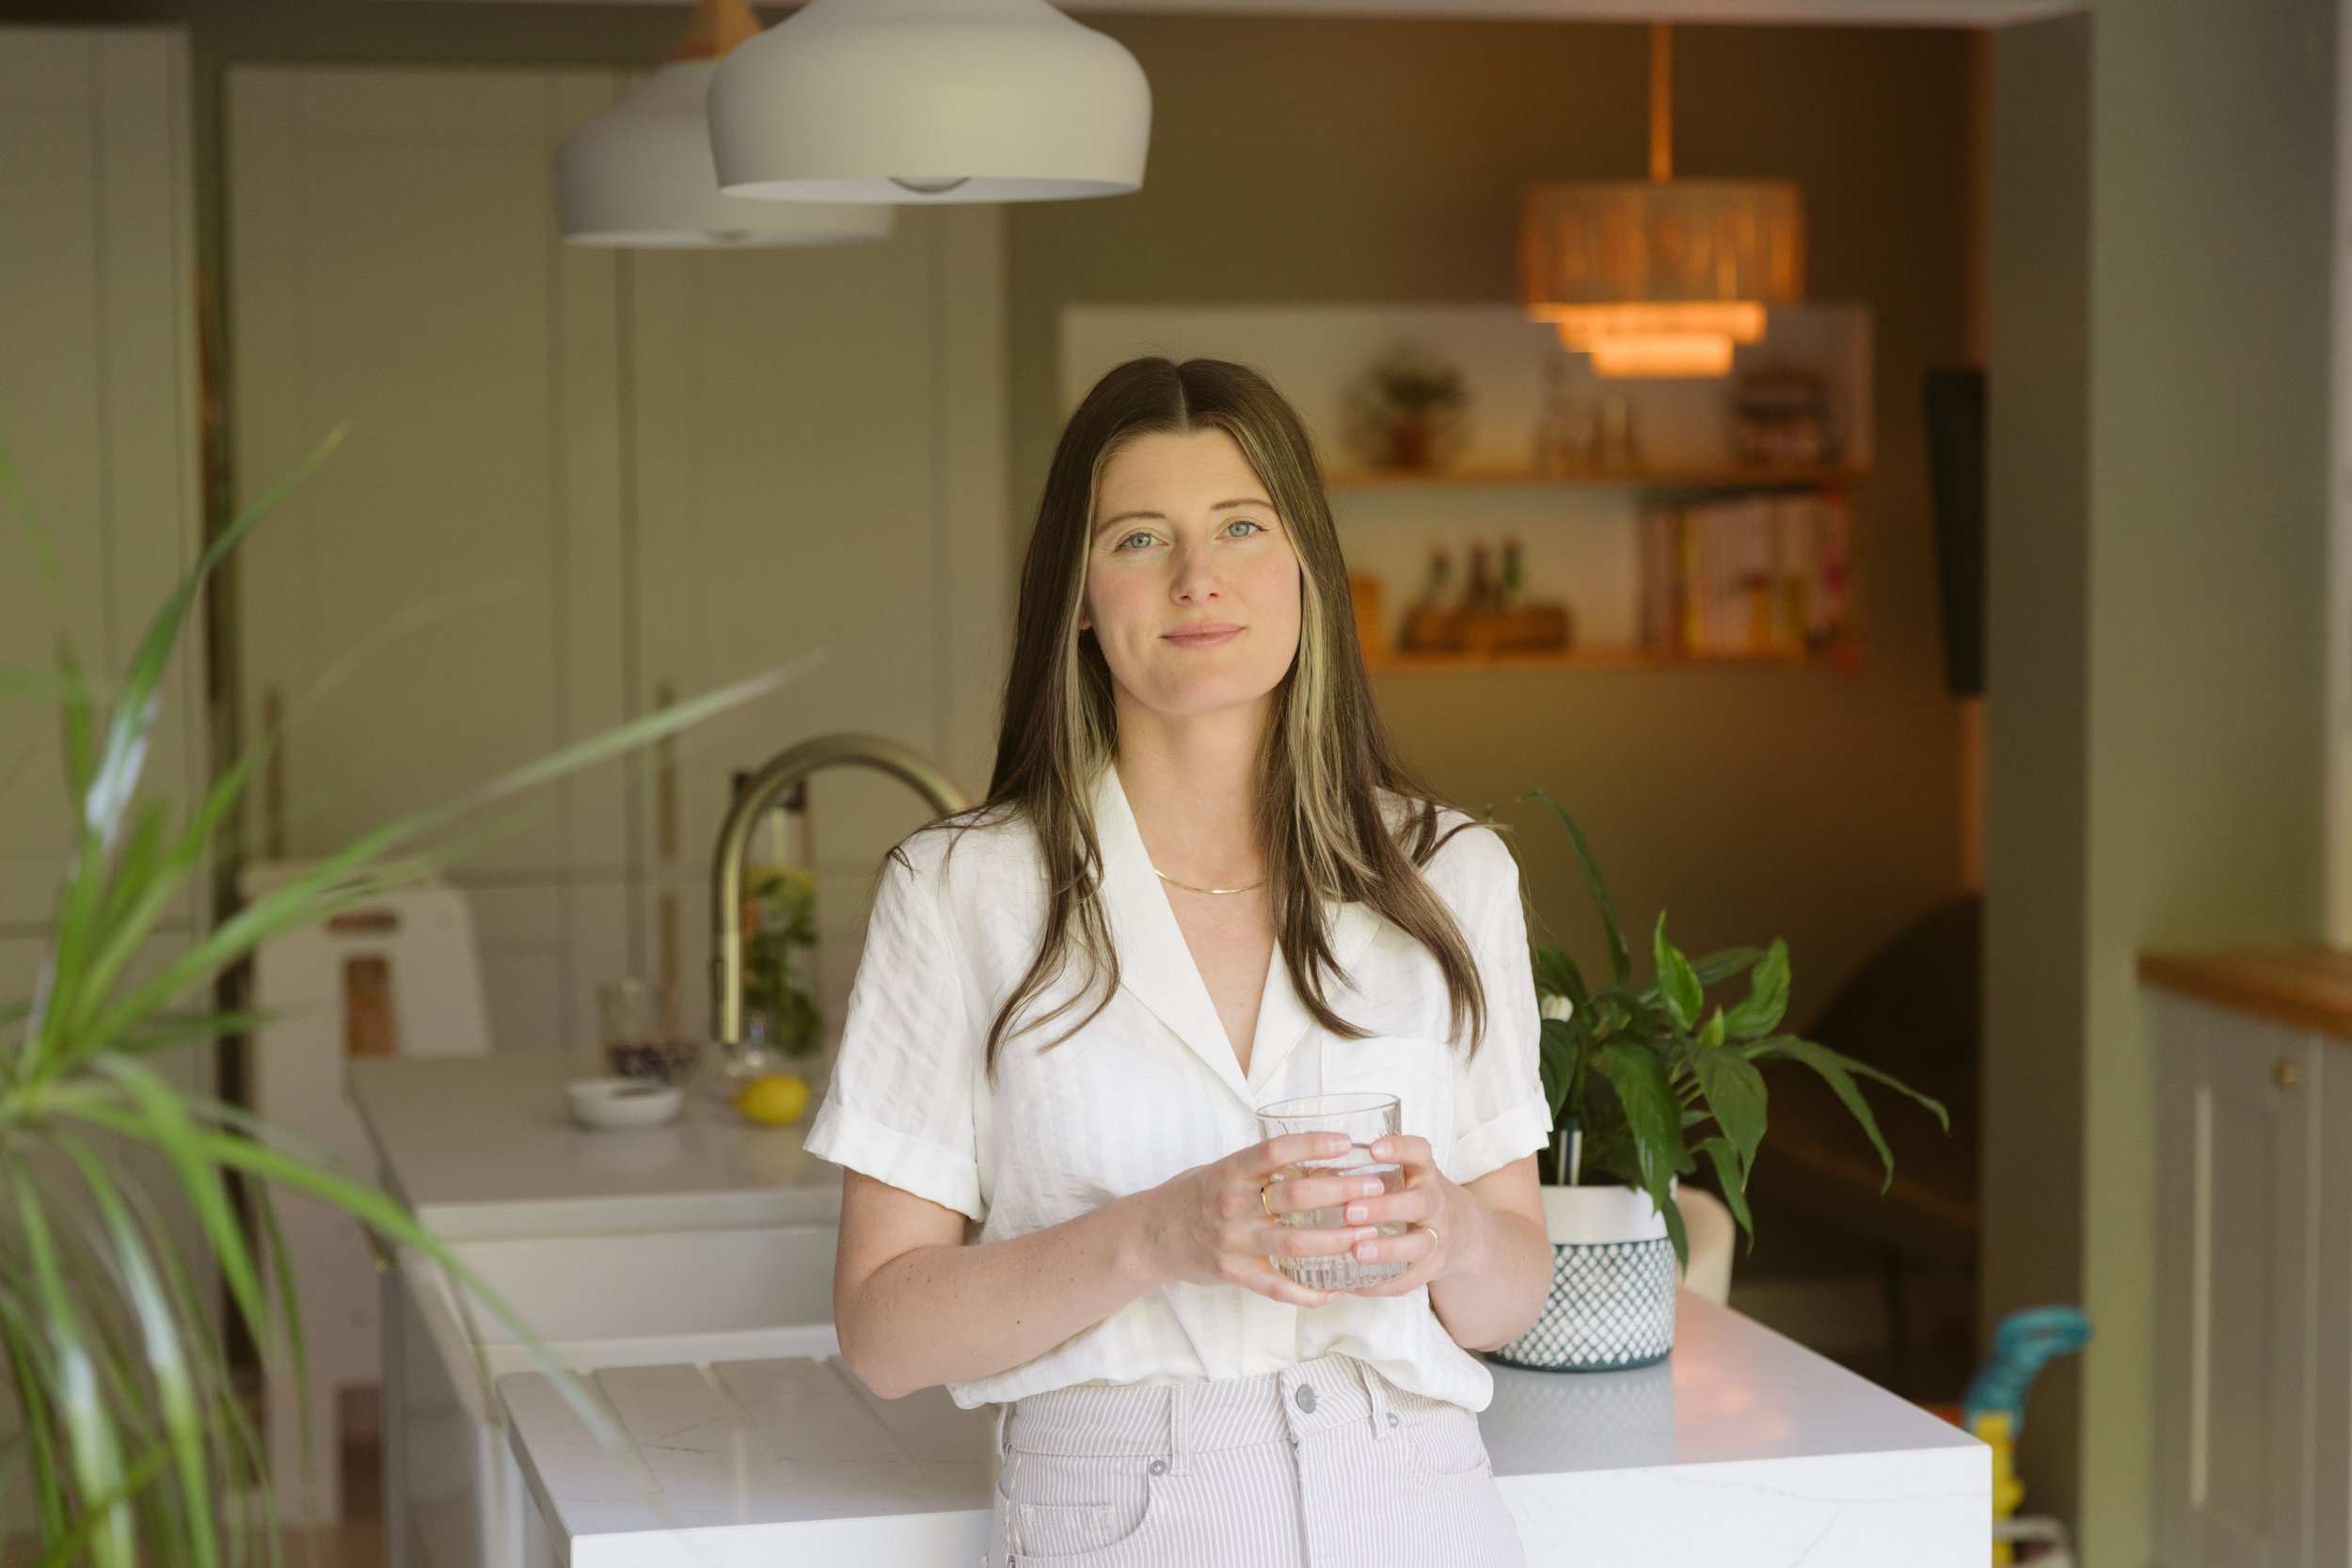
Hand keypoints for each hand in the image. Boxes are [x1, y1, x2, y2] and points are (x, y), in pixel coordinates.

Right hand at [1140, 1131, 1385, 1308]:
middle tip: (1376, 1189)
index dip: (1312, 1144)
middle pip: (1295, 1197)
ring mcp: (1233, 1242)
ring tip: (1369, 1236)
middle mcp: (1232, 1205)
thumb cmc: (1193, 1196)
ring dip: (1336, 1241)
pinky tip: (1334, 1291)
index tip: (1346, 1142)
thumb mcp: (1222, 1171)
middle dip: (1341, 1192)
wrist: (1150, 1236)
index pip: (1275, 1151)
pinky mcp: (1232, 1273)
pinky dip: (1308, 1293)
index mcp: (1230, 1171)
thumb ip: (1263, 1169)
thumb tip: (1320, 1162)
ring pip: (1293, 1244)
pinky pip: (1276, 1288)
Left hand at [1336, 1133, 1463, 1296]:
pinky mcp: (1433, 1268)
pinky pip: (1409, 1280)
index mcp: (1424, 1174)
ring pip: (1420, 1244)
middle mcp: (1436, 1203)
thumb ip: (1364, 1173)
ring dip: (1388, 1248)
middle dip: (1386, 1207)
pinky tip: (1353, 1285)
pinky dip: (1381, 1285)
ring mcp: (1439, 1237)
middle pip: (1420, 1202)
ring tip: (1357, 1251)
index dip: (1401, 1149)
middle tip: (1351, 1210)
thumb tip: (1304, 1172)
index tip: (1374, 1149)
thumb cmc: (1412, 1196)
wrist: (1461, 1230)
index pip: (1421, 1153)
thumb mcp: (1401, 1177)